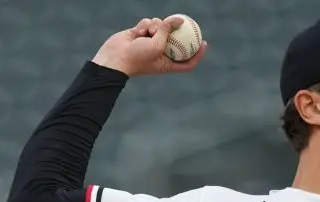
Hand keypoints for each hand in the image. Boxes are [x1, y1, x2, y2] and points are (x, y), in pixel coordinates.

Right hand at [92, 16, 206, 76]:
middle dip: (177, 31)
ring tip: (150, 30)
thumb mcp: (157, 45)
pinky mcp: (140, 34)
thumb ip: (168, 31)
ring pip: (161, 27)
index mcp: (167, 64)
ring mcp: (150, 43)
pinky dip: (145, 24)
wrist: (115, 58)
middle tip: (184, 22)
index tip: (204, 43)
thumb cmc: (138, 57)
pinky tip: (138, 31)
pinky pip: (148, 23)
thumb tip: (179, 19)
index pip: (187, 62)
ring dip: (157, 25)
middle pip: (175, 40)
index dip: (197, 54)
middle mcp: (160, 54)